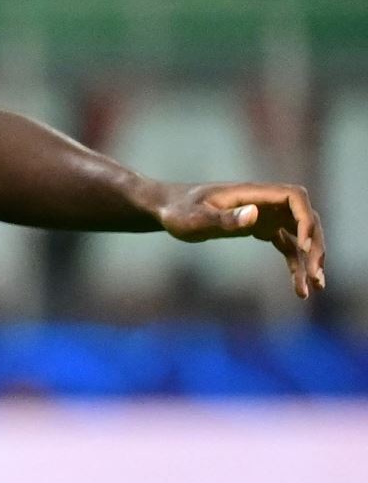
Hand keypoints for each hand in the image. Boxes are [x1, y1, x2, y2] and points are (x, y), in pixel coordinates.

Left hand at [156, 181, 326, 298]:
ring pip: (299, 234)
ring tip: (315, 288)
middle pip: (304, 218)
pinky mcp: (258, 227)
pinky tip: (299, 288)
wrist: (165, 209)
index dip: (305, 220)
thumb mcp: (196, 218)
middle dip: (316, 246)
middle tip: (316, 276)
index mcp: (251, 193)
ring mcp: (262, 214)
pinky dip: (295, 264)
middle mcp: (262, 202)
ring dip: (311, 258)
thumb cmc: (177, 211)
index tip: (304, 246)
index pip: (294, 197)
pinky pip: (286, 245)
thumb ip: (224, 218)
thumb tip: (254, 215)